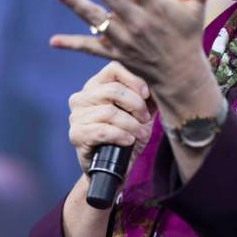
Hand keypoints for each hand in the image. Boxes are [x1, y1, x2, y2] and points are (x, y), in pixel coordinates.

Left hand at [50, 0, 225, 125]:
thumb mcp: (195, 10)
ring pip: (98, 21)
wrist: (180, 74)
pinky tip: (54, 41)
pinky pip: (91, 48)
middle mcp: (139, 24)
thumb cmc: (187, 36)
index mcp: (157, 9)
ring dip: (78, 7)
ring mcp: (125, 40)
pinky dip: (73, 45)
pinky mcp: (115, 54)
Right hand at [68, 61, 154, 175]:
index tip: (147, 94)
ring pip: (109, 112)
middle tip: (145, 119)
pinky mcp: (76, 134)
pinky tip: (129, 140)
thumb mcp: (141, 114)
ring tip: (140, 133)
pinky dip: (120, 135)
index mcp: (96, 85)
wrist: (114, 169)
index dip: (134, 80)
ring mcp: (76, 116)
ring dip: (131, 124)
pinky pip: (102, 131)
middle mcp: (82, 97)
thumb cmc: (127, 136)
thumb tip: (160, 82)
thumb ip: (147, 97)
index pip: (114, 68)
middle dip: (136, 105)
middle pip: (113, 90)